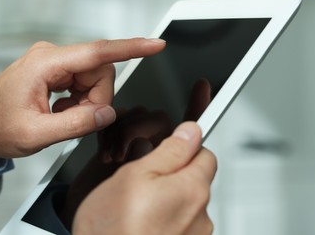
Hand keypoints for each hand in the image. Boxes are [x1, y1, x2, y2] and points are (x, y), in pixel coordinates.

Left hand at [0, 38, 165, 157]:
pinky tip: (61, 112)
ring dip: (87, 103)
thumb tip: (107, 114)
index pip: (97, 52)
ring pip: (94, 79)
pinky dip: (81, 102)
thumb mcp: (35, 134)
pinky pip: (85, 83)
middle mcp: (52, 57)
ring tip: (63, 117)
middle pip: (100, 71)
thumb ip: (75, 124)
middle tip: (77, 120)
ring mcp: (55, 64)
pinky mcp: (57, 72)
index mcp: (45, 64)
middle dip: (96, 100)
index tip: (154, 45)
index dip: (130, 48)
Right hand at [73, 122, 216, 234]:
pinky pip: (177, 210)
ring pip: (181, 188)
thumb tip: (192, 130)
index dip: (191, 127)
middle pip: (190, 166)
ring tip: (130, 197)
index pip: (202, 147)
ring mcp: (193, 230)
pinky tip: (138, 213)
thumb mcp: (133, 177)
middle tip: (134, 168)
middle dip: (167, 160)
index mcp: (190, 187)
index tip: (204, 93)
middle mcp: (199, 210)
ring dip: (161, 184)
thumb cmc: (110, 230)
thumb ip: (169, 151)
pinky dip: (162, 205)